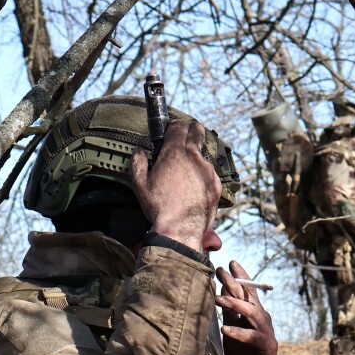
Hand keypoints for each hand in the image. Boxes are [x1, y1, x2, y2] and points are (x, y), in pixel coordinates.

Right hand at [130, 119, 220, 253]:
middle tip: (186, 134)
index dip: (175, 125)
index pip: (179, 126)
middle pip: (197, 131)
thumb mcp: (140, 185)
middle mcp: (195, 157)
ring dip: (195, 158)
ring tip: (186, 172)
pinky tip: (193, 188)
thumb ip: (138, 163)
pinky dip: (202, 176)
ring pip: (203, 155)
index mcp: (175, 153)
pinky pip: (209, 174)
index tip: (172, 128)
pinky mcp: (216, 184)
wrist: (180, 229)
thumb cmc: (158, 207)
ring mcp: (208, 170)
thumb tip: (139, 152)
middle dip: (191, 129)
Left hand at [215, 260, 279, 354]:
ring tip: (218, 299)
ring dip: (234, 305)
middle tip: (220, 271)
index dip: (241, 275)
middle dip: (234, 283)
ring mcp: (265, 331)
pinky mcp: (266, 346)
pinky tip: (226, 329)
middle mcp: (262, 318)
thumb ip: (230, 311)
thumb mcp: (234, 327)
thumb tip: (222, 290)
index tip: (230, 262)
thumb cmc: (244, 352)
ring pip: (251, 313)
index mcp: (254, 312)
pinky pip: (251, 337)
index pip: (248, 290)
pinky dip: (238, 332)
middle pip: (248, 297)